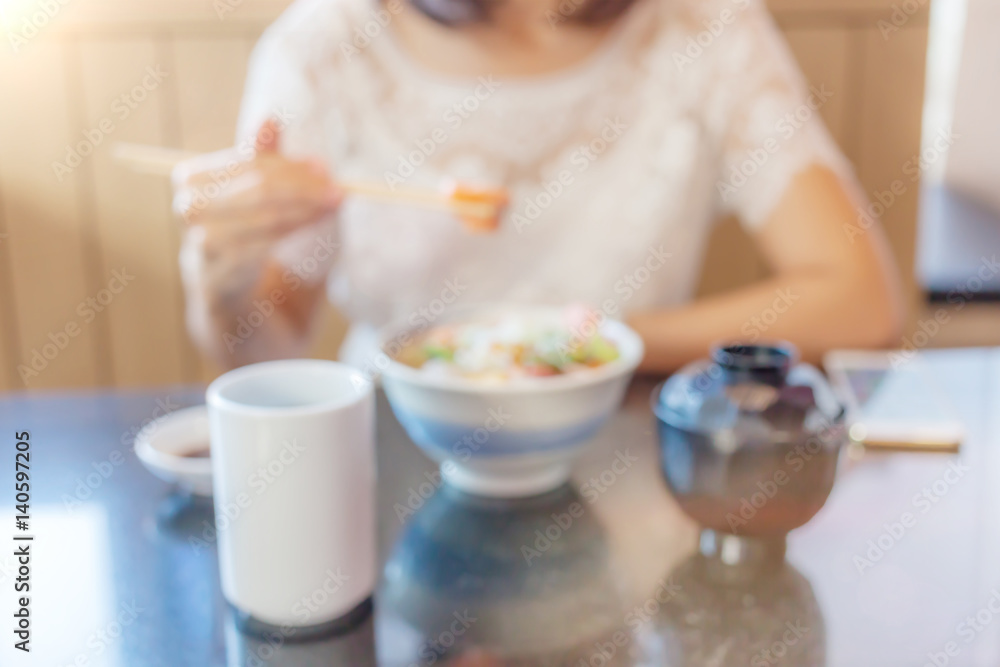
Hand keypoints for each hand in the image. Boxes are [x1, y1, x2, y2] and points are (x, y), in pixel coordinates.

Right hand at [173, 119, 340, 301]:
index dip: (290, 166)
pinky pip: (255, 252)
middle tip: (337, 190)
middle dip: (302, 187)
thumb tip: (270, 119)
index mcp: (193, 181)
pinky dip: (288, 238)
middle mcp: (188, 212)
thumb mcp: (260, 203)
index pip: (247, 163)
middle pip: (253, 188)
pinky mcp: (213, 282)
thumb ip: (264, 165)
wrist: (239, 317)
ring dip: (302, 212)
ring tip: (332, 208)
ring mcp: (197, 248)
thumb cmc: (252, 249)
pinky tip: (310, 232)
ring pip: (258, 219)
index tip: (324, 169)